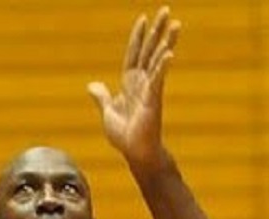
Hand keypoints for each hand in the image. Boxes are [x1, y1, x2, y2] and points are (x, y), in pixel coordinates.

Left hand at [87, 7, 178, 166]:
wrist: (135, 154)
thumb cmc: (125, 136)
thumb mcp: (108, 113)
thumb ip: (102, 97)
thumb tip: (92, 85)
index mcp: (130, 84)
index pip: (134, 54)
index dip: (138, 37)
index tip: (143, 18)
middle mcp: (142, 83)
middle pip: (150, 51)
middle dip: (157, 30)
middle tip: (167, 10)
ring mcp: (150, 90)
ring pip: (158, 61)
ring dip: (166, 42)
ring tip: (176, 24)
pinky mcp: (153, 101)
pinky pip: (158, 81)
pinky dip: (161, 67)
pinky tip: (168, 53)